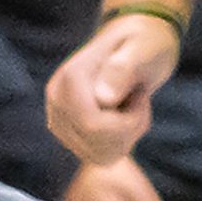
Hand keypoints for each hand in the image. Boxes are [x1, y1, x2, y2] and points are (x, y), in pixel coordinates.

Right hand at [46, 13, 178, 163]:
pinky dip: (120, 144)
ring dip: (127, 137)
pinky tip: (123, 118)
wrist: (136, 43)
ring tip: (130, 105)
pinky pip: (98, 157)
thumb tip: (103, 99)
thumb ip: (124, 69)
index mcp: (69, 79)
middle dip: (129, 129)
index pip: (93, 126)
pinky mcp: (68, 134)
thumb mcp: (143, 49)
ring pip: (98, 156)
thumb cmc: (144, 43)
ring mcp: (59, 119)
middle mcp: (56, 100)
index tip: (141, 94)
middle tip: (138, 98)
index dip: (129, 121)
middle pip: (97, 144)